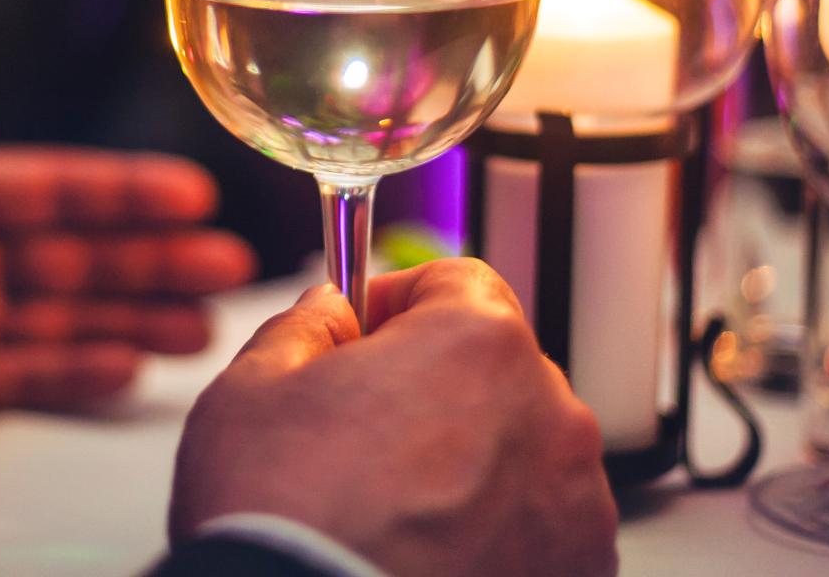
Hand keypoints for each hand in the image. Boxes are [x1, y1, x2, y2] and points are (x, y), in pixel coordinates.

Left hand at [0, 95, 253, 437]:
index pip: (54, 189)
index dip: (123, 191)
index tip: (192, 192)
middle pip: (79, 254)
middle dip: (155, 258)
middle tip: (229, 264)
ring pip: (68, 317)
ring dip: (137, 317)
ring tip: (206, 325)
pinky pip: (24, 378)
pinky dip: (76, 374)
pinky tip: (129, 368)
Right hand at [170, 258, 617, 576]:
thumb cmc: (284, 523)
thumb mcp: (251, 390)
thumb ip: (303, 327)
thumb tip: (328, 314)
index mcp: (480, 342)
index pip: (457, 280)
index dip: (399, 302)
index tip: (363, 333)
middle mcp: (549, 414)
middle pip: (494, 368)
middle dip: (436, 387)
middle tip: (365, 432)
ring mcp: (573, 503)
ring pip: (520, 449)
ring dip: (472, 460)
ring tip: (395, 506)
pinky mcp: (578, 569)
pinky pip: (539, 525)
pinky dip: (496, 530)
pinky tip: (429, 549)